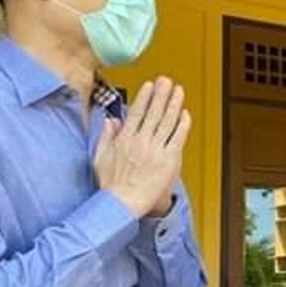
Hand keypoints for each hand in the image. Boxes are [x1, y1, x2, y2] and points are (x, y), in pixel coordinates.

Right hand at [94, 77, 191, 218]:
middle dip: (161, 94)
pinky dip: (182, 124)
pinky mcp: (168, 160)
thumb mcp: (100, 158)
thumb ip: (106, 136)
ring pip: (167, 121)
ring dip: (174, 104)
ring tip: (178, 91)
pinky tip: (185, 114)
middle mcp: (140, 142)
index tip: (149, 85)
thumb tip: (110, 120)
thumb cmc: (112, 186)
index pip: (136, 112)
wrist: (122, 206)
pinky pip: (178, 138)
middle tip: (167, 80)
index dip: (145, 97)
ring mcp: (155, 150)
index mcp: (125, 140)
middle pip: (154, 112)